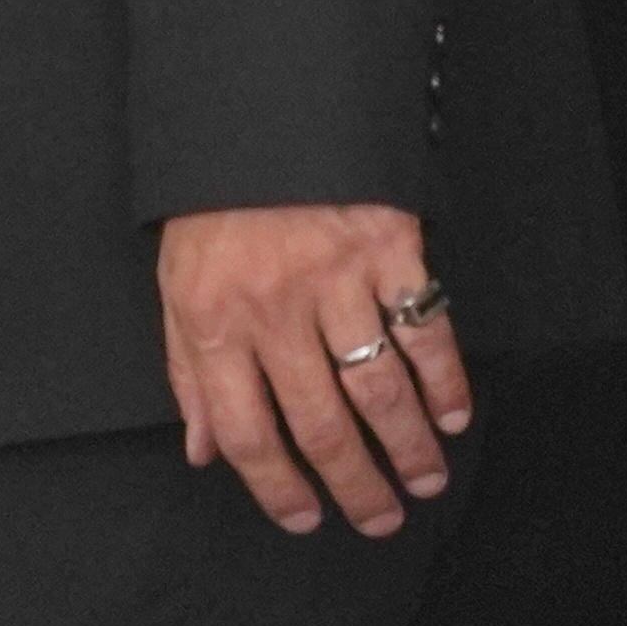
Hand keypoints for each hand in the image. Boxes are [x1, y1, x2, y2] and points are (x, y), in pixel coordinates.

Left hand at [157, 203, 466, 536]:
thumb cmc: (216, 202)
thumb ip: (189, 370)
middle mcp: (276, 308)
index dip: (277, 488)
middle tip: (379, 519)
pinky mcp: (388, 247)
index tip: (304, 519)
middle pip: (321, 425)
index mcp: (215, 319)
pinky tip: (451, 414)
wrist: (261, 106)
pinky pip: (423, 329)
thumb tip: (203, 451)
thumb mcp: (175, 281)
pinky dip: (443, 380)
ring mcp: (335, 278)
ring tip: (422, 479)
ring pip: (377, 389)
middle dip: (355, 485)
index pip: (247, 432)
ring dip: (406, 445)